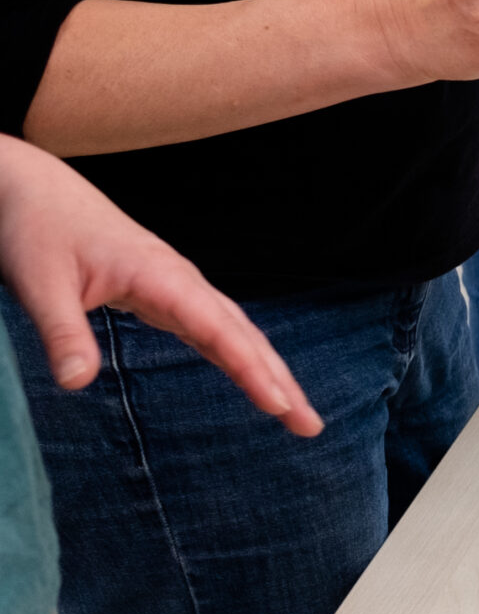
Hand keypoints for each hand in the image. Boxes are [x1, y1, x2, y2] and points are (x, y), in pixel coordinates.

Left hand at [0, 137, 318, 435]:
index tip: (279, 405)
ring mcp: (177, 285)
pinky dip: (240, 355)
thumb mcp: (40, 283)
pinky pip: (215, 327)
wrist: (34, 188)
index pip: (218, 330)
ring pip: (236, 331)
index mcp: (160, 276)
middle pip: (245, 335)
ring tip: (294, 410)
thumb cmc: (36, 228)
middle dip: (281, 380)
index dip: (251, 369)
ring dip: (268, 370)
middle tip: (310, 426)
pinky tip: (251, 375)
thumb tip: (76, 386)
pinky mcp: (165, 291)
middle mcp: (181, 280)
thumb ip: (63, 333)